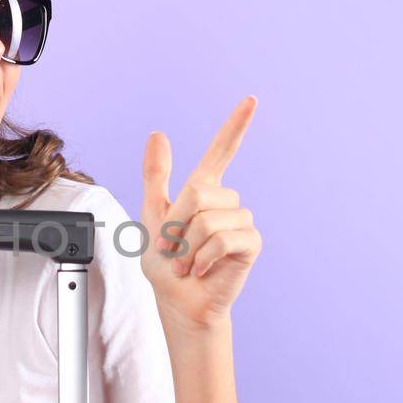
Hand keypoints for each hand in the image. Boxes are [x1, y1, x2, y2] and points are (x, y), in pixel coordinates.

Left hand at [140, 96, 262, 330]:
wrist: (179, 301)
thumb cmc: (166, 264)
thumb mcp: (152, 216)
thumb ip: (156, 176)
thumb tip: (158, 134)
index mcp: (202, 191)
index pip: (222, 152)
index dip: (235, 126)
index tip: (251, 100)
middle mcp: (225, 202)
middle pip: (199, 192)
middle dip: (177, 224)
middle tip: (173, 249)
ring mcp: (240, 221)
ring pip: (208, 219)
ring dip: (187, 247)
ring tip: (188, 262)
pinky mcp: (250, 243)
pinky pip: (223, 239)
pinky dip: (203, 258)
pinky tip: (202, 270)